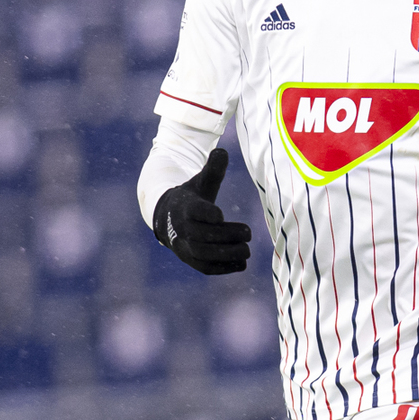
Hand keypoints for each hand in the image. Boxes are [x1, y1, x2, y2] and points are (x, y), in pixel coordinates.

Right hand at [151, 148, 251, 274]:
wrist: (170, 219)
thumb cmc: (192, 198)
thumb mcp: (200, 182)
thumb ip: (213, 169)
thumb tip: (223, 151)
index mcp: (184, 207)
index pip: (194, 212)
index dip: (207, 214)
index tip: (221, 214)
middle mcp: (182, 229)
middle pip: (201, 236)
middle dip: (225, 236)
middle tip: (248, 233)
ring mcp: (185, 247)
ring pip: (203, 254)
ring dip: (226, 254)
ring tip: (247, 250)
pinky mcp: (191, 261)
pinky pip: (206, 268)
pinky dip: (223, 268)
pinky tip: (242, 263)